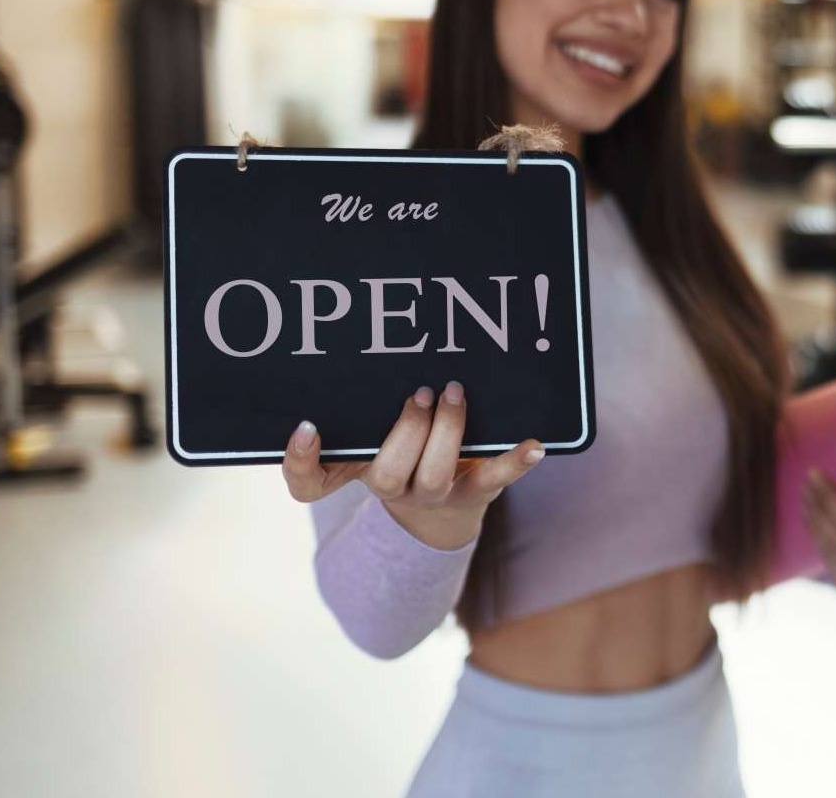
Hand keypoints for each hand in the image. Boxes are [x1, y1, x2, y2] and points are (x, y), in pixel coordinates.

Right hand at [280, 382, 544, 549]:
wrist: (442, 507)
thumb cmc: (402, 447)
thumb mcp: (375, 426)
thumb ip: (366, 395)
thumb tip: (380, 327)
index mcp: (355, 468)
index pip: (307, 482)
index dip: (301, 460)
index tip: (307, 425)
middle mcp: (389, 486)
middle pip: (385, 475)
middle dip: (406, 432)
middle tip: (421, 393)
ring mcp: (432, 494)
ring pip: (433, 478)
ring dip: (447, 432)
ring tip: (454, 394)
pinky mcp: (474, 492)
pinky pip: (494, 480)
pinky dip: (515, 460)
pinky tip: (534, 442)